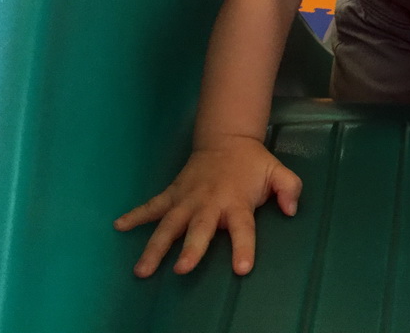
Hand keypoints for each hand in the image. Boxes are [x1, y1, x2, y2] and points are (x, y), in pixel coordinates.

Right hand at [113, 137, 301, 277]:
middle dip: (191, 248)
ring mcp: (187, 199)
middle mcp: (209, 203)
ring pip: (169, 224)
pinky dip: (135, 215)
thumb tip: (291, 209)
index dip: (243, 247)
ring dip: (155, 246)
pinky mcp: (173, 194)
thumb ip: (289, 188)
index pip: (243, 228)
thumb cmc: (252, 164)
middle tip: (182, 268)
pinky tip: (118, 226)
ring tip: (142, 269)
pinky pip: (151, 206)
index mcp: (236, 202)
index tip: (241, 268)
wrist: (227, 139)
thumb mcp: (277, 172)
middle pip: (200, 228)